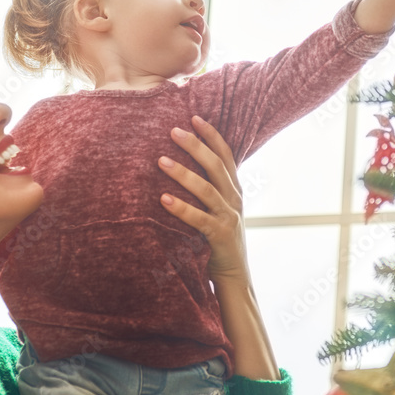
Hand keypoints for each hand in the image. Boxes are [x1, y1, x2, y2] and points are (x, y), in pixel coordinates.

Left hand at [158, 116, 248, 282]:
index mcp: (234, 190)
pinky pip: (199, 219)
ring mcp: (229, 217)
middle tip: (173, 130)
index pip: (226, 155)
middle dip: (195, 146)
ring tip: (161, 161)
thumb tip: (178, 165)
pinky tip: (163, 199)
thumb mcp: (217, 210)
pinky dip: (181, 208)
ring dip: (183, 173)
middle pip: (216, 166)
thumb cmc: (217, 240)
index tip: (195, 117)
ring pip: (207, 189)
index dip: (212, 135)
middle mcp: (234, 199)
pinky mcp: (220, 236)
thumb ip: (207, 190)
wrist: (234, 277)